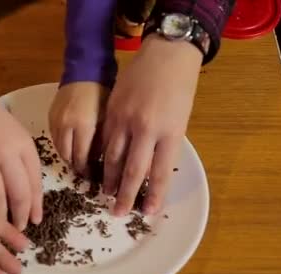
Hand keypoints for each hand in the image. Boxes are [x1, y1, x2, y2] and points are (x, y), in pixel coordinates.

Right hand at [0, 74, 42, 229]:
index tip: (34, 222)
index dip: (35, 207)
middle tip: (16, 232)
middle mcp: (6, 151)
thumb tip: (25, 197)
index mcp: (23, 145)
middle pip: (18, 195)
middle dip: (18, 218)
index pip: (35, 183)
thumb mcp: (12, 133)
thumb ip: (19, 160)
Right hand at [48, 82, 108, 173]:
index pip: (81, 157)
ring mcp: (55, 121)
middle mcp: (65, 125)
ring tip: (77, 159)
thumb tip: (100, 162)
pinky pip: (54, 138)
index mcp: (82, 126)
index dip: (86, 169)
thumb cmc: (102, 95)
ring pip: (58, 149)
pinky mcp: (49, 117)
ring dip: (68, 156)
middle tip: (85, 170)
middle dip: (76, 165)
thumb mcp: (107, 118)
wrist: (84, 72)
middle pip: (67, 156)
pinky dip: (62, 145)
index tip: (93, 176)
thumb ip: (102, 141)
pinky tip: (70, 145)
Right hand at [103, 34, 201, 214]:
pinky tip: (100, 167)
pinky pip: (104, 139)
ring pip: (113, 157)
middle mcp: (146, 129)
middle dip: (126, 194)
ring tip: (107, 194)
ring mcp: (126, 119)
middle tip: (118, 212)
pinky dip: (102, 156)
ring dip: (110, 178)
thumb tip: (148, 170)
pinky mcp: (112, 111)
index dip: (153, 195)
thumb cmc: (180, 89)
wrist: (166, 55)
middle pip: (133, 170)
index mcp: (170, 133)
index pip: (160, 173)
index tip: (147, 212)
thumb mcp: (179, 121)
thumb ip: (164, 145)